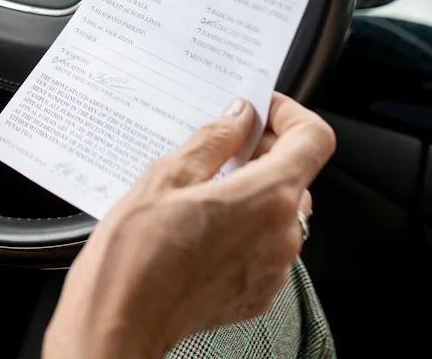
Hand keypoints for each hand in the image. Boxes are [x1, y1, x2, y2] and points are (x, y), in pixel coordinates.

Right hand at [43, 94, 334, 358]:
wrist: (118, 322)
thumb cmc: (135, 255)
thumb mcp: (166, 175)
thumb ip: (213, 139)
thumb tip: (238, 116)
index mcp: (266, 198)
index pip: (314, 139)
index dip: (290, 114)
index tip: (262, 108)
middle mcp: (282, 235)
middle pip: (296, 174)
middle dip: (263, 151)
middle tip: (221, 143)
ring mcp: (273, 269)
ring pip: (279, 211)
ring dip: (251, 189)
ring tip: (201, 186)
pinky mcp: (257, 292)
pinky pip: (264, 246)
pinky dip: (243, 226)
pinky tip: (200, 223)